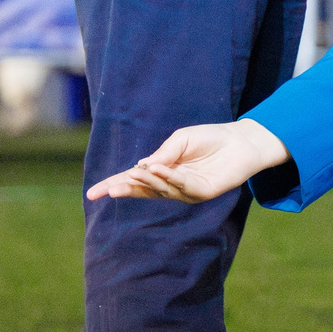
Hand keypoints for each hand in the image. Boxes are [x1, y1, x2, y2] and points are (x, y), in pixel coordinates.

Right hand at [86, 119, 288, 203]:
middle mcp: (171, 184)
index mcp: (163, 170)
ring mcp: (186, 191)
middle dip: (126, 189)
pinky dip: (167, 178)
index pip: (134, 180)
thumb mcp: (181, 140)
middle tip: (110, 189)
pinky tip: (156, 169)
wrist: (240, 141)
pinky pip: (181, 187)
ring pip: (160, 190)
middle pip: (143, 190)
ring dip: (147, 181)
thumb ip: (163, 154)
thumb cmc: (210, 138)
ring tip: (133, 173)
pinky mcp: (201, 193)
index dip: (114, 185)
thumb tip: (142, 167)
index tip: (92, 193)